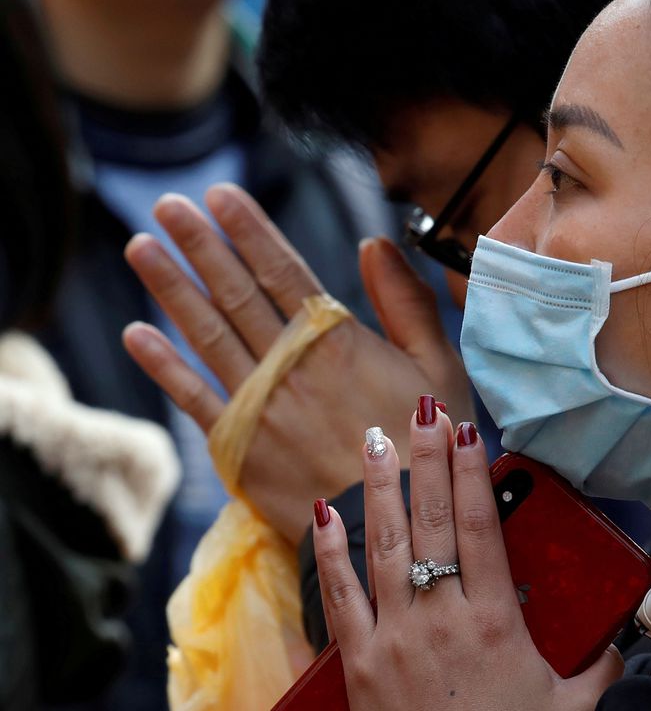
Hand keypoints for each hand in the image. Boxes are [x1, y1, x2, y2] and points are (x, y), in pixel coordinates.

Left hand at [122, 183, 472, 544]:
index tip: (219, 195)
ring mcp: (259, 406)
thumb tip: (375, 242)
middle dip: (200, 245)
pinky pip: (194, 399)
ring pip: (207, 335)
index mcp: (339, 341)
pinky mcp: (240, 448)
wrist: (397, 528)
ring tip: (141, 247)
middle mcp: (290, 365)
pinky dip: (163, 366)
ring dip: (172, 289)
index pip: (283, 271)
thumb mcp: (440, 367)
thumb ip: (407, 302)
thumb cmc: (428, 447)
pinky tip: (137, 333)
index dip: (249, 230)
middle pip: (237, 293)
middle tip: (168, 205)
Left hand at [312, 402, 622, 710]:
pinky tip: (324, 516)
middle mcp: (441, 618)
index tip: (469, 432)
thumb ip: (597, 667)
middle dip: (429, 459)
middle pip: (433, 521)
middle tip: (426, 410)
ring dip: (381, 488)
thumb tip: (617, 641)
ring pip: (384, 545)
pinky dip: (331, 553)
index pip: (482, 527)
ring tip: (378, 439)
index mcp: (494, 621)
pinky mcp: (360, 664)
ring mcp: (395, 638)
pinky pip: (341, 597)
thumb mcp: (572, 708)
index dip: (475, 474)